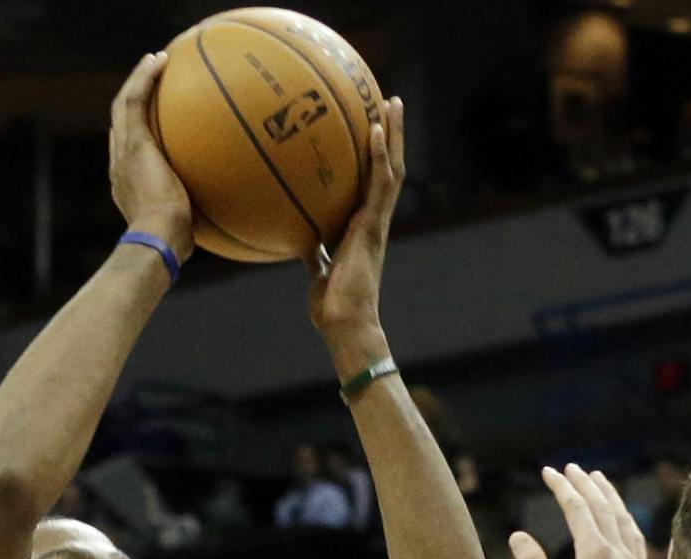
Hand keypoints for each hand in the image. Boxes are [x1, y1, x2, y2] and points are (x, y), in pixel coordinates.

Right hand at [109, 53, 193, 261]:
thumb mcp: (187, 233)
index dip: (136, 135)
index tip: (153, 124)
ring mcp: (123, 152)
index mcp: (127, 186)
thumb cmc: (175, 245)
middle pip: (121, 125)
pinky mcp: (134, 142)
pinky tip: (159, 60)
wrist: (158, 239)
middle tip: (150, 84)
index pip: (127, 154)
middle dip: (134, 102)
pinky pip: (134, 99)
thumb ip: (197, 224)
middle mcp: (119, 166)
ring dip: (137, 80)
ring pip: (123, 106)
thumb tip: (225, 229)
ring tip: (155, 62)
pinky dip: (144, 78)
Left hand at [309, 98, 405, 355]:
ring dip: (393, 135)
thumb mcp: (317, 271)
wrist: (344, 323)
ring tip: (391, 103)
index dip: (377, 157)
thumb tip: (297, 238)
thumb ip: (312, 251)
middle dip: (392, 136)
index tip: (374, 129)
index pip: (374, 185)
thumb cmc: (332, 307)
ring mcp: (376, 223)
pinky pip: (379, 184)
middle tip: (390, 103)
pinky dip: (378, 156)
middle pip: (389, 169)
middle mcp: (374, 221)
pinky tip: (374, 129)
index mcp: (363, 229)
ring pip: (392, 169)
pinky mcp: (373, 227)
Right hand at [510, 465, 659, 558]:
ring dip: (608, 493)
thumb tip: (518, 535)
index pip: (577, 508)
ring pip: (621, 515)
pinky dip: (624, 515)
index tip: (549, 472)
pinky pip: (634, 532)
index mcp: (595, 553)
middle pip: (600, 505)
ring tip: (598, 478)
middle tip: (570, 468)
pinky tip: (621, 515)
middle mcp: (618, 550)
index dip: (561, 487)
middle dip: (584, 483)